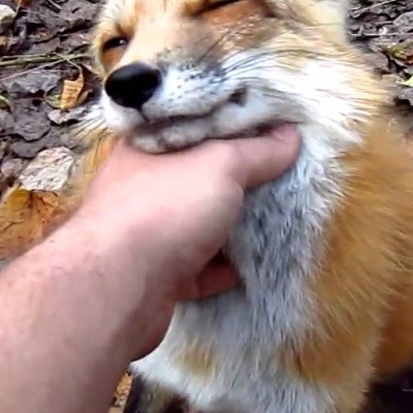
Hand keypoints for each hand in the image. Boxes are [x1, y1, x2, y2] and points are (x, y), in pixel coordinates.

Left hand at [71, 125, 301, 354]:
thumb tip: (291, 135)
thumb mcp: (222, 164)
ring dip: (231, 226)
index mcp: (147, 146)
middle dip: (237, 180)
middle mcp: (141, 186)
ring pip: (197, 224)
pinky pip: (197, 267)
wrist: (120, 286)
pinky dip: (222, 268)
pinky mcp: (156, 276)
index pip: (194, 126)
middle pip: (198, 176)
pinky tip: (251, 266)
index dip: (232, 125)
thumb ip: (258, 150)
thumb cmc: (166, 207)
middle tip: (280, 176)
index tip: (271, 130)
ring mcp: (146, 233)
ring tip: (274, 220)